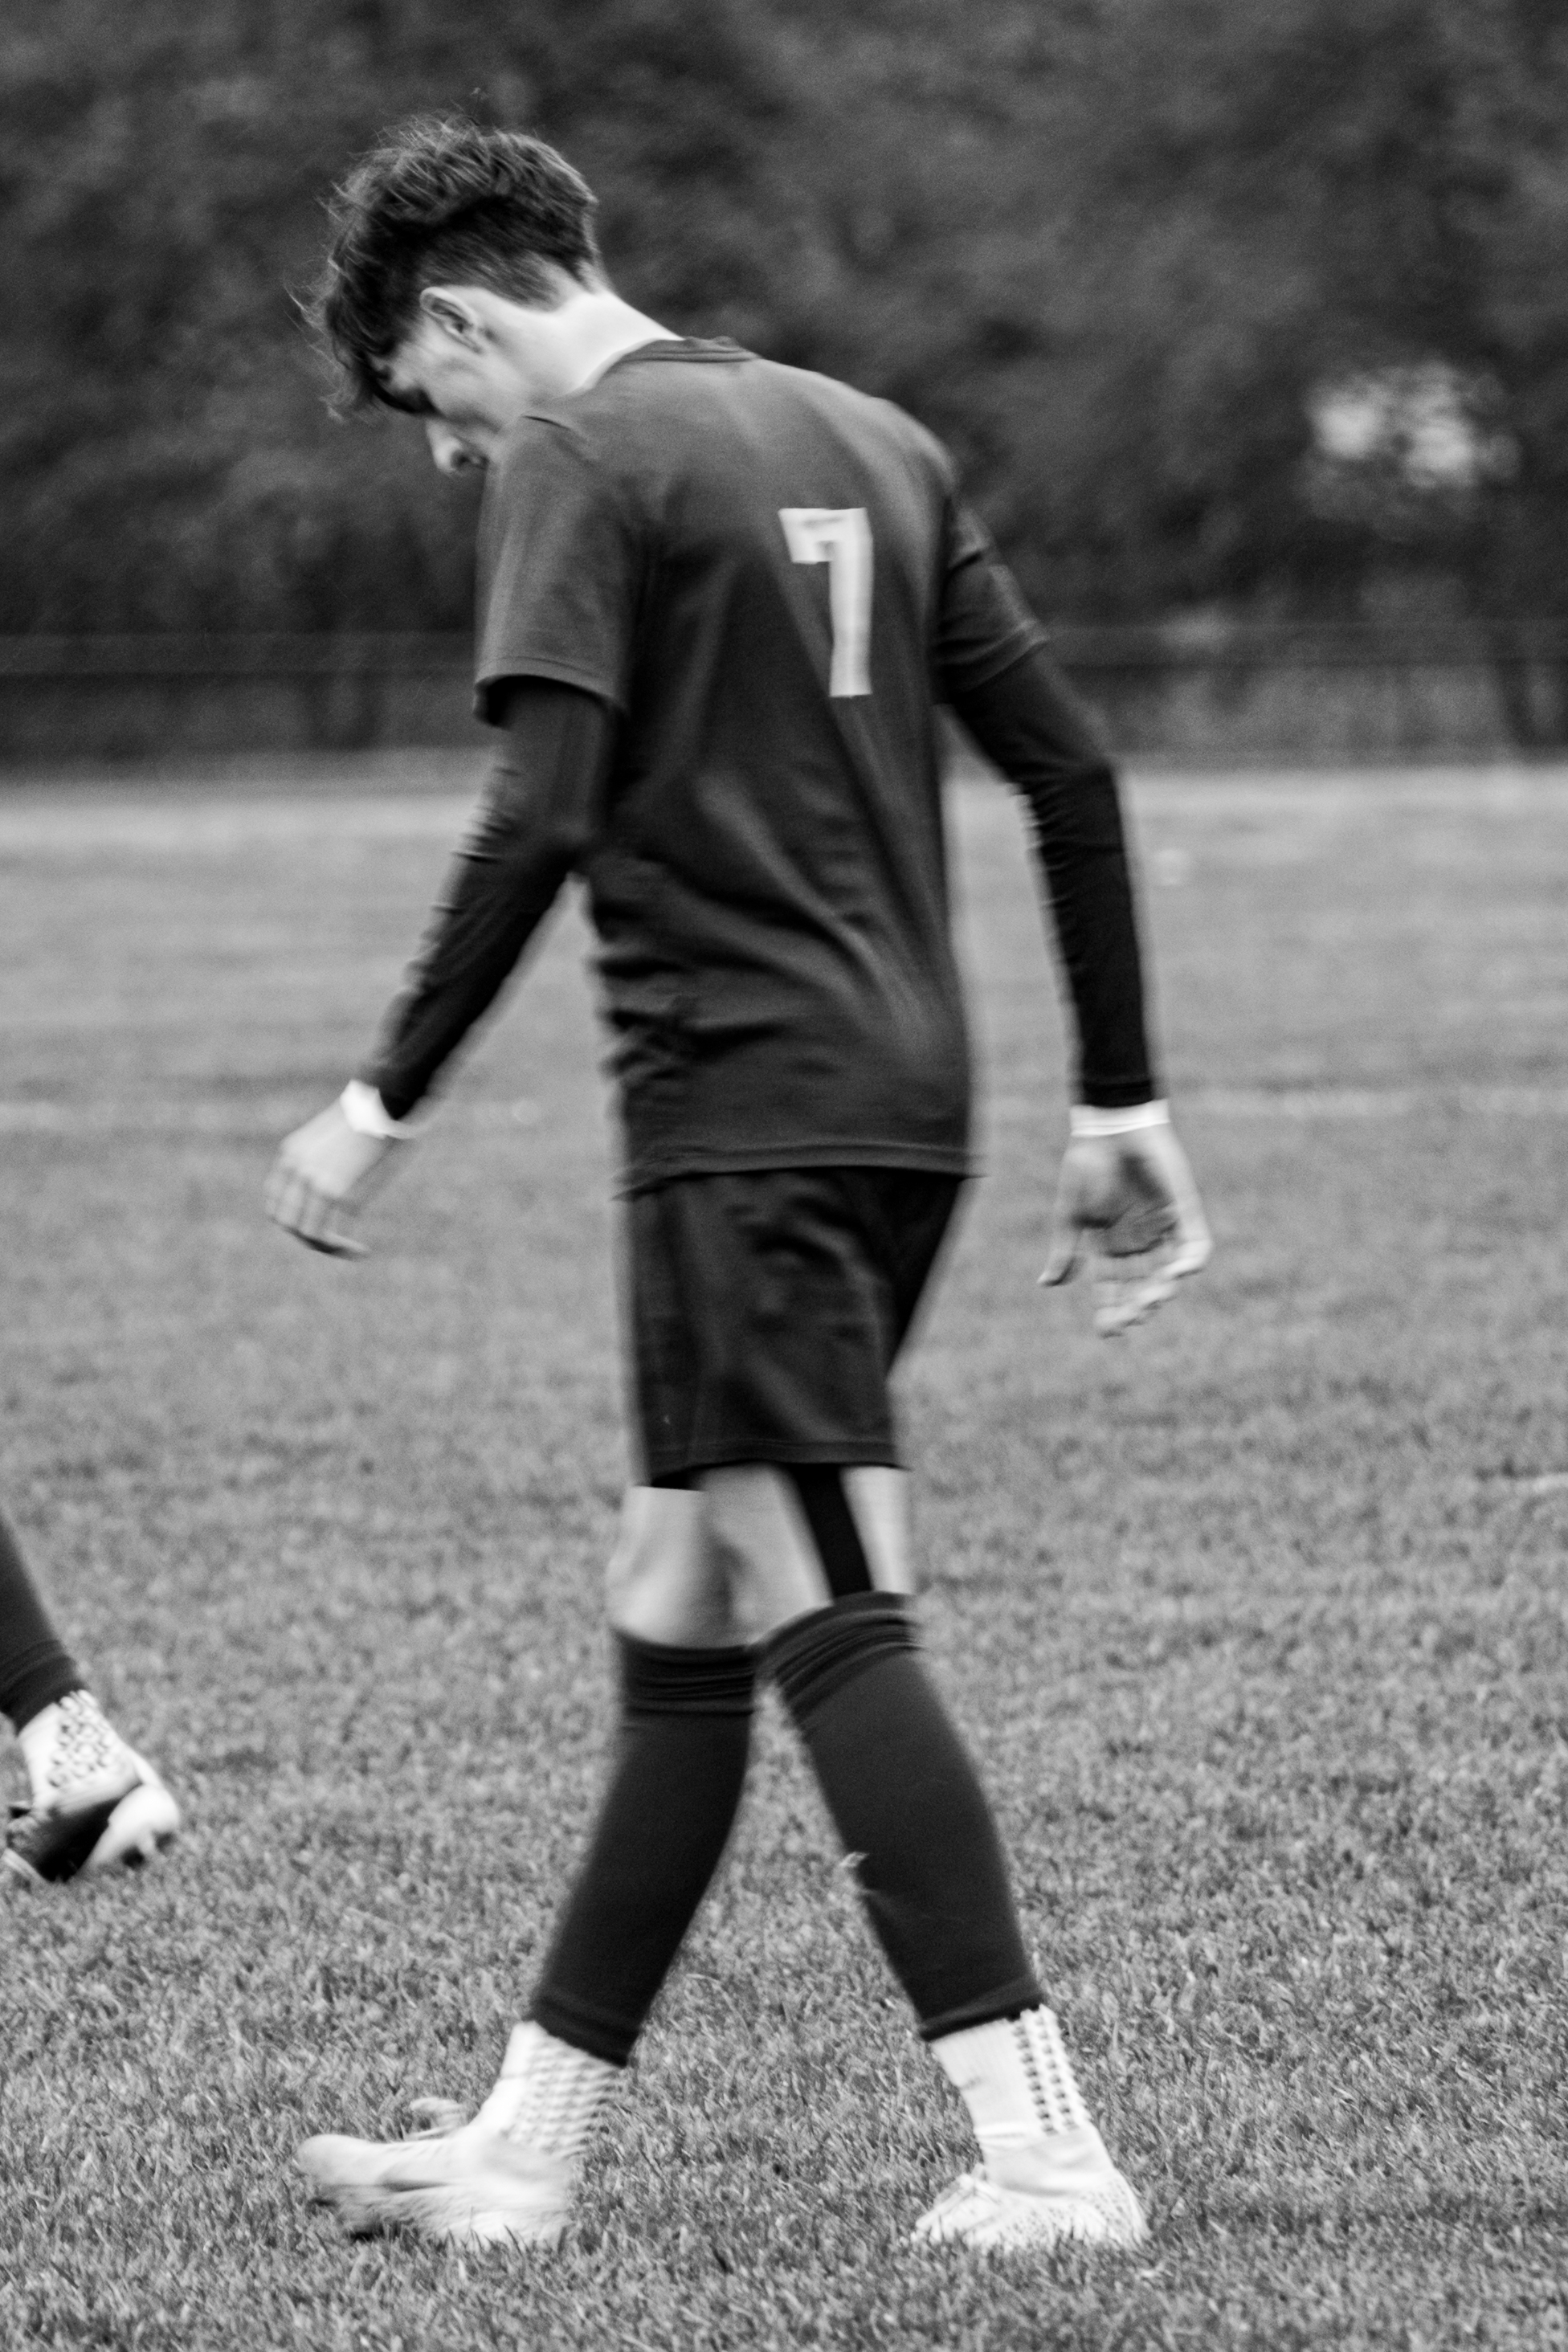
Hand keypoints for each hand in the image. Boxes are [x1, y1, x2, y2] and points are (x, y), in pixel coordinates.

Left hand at [264, 1098, 401, 1258]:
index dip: (292, 1220)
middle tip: (335, 1244)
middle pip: (286, 1220)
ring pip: (305, 1232)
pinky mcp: (334, 1192)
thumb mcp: (339, 1137)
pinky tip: (361, 1251)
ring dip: (327, 1248)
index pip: (275, 1200)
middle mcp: (294, 1168)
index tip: (317, 1227)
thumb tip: (344, 1178)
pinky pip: (328, 1234)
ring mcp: (312, 1181)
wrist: (386, 1100)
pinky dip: (343, 1249)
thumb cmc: (377, 1114)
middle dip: (309, 1238)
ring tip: (349, 1251)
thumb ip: (330, 1159)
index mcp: (292, 1152)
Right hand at [1040, 1120, 1210, 1335]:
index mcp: (1109, 1244)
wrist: (1110, 1127)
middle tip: (1130, 1320)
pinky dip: (1191, 1263)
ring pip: (1169, 1273)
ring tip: (1150, 1301)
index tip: (1108, 1332)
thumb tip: (1046, 1286)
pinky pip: (1196, 1246)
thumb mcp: (1071, 1215)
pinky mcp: (1183, 1211)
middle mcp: (1138, 1240)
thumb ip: (1064, 1251)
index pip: (1113, 1288)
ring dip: (1162, 1291)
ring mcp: (1162, 1227)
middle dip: (1136, 1308)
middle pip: (1141, 1287)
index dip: (1111, 1311)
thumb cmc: (1086, 1165)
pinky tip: (1177, 1273)